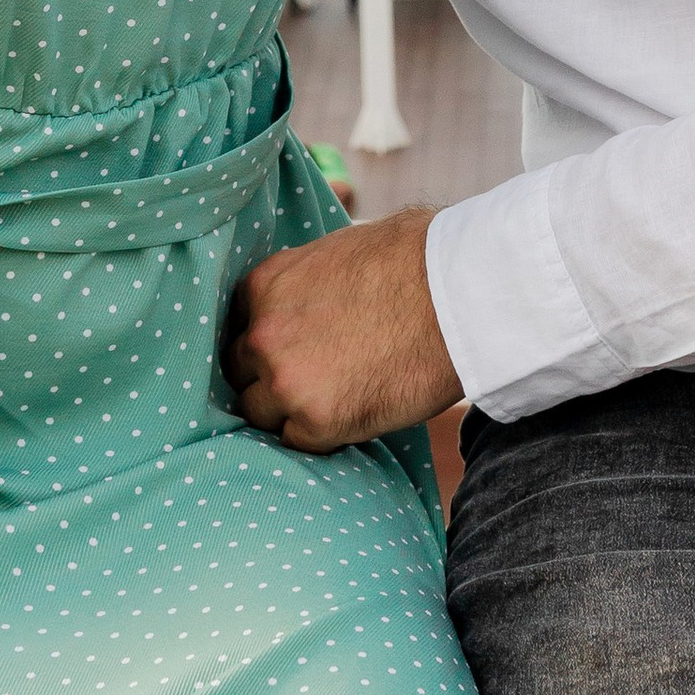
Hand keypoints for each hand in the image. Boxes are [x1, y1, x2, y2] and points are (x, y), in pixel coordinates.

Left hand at [224, 205, 459, 450]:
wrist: (455, 293)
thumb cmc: (413, 261)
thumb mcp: (337, 252)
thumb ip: (305, 282)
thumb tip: (309, 296)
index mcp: (265, 285)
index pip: (239, 325)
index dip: (264, 341)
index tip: (286, 350)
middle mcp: (262, 334)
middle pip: (240, 372)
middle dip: (267, 377)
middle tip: (307, 380)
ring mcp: (284, 380)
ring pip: (259, 413)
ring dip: (287, 412)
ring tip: (330, 401)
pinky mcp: (317, 421)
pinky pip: (299, 442)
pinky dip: (321, 435)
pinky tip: (351, 415)